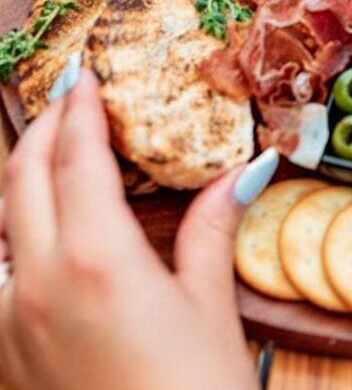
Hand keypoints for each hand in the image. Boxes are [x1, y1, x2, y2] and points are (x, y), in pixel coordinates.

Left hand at [0, 68, 273, 389]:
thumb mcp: (210, 306)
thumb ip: (213, 228)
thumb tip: (248, 169)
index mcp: (94, 257)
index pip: (77, 156)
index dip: (80, 106)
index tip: (85, 71)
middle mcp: (37, 282)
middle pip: (22, 176)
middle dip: (43, 126)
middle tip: (67, 93)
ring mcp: (11, 324)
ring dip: (20, 177)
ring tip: (49, 153)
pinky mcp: (7, 358)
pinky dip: (12, 235)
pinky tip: (36, 237)